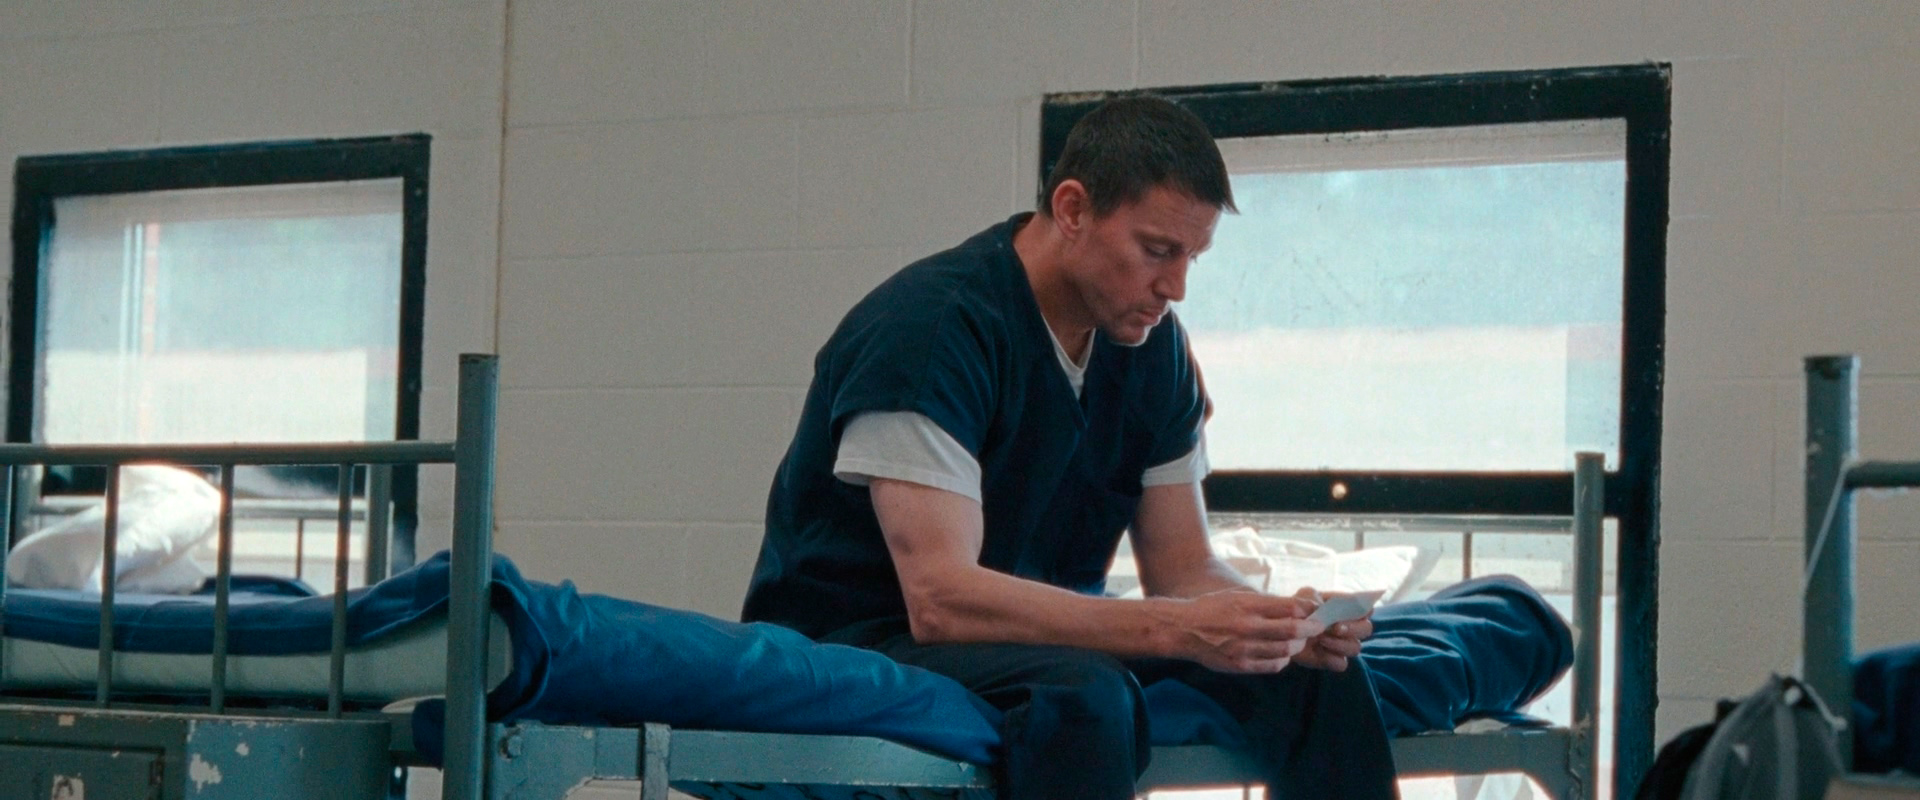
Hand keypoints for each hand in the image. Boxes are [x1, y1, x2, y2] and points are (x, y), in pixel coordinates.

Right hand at [1156, 590, 1324, 673]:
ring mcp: (1244, 648)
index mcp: (1247, 605)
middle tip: (1317, 627)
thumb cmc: (1212, 609)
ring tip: (1298, 640)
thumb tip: (1297, 608)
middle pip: (1293, 631)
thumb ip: (1265, 603)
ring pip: (1286, 650)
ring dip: (1297, 645)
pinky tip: (1281, 653)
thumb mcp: (1238, 596)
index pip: (1290, 608)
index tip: (1314, 611)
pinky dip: (1283, 660)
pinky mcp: (1240, 665)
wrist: (1183, 630)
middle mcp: (1247, 626)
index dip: (1308, 610)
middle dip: (1312, 629)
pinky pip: (1273, 666)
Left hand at [1289, 587, 1372, 671]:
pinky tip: (1318, 650)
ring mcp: (1342, 646)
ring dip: (1340, 643)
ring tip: (1321, 638)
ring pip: (1355, 648)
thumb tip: (1320, 608)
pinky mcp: (1332, 660)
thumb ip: (1314, 598)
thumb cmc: (1299, 608)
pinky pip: (1341, 664)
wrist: (1284, 629)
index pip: (1367, 609)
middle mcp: (1350, 628)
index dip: (1365, 610)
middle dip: (1353, 628)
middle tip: (1335, 628)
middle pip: (1366, 629)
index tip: (1354, 610)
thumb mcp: (1304, 596)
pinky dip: (1331, 658)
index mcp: (1347, 609)